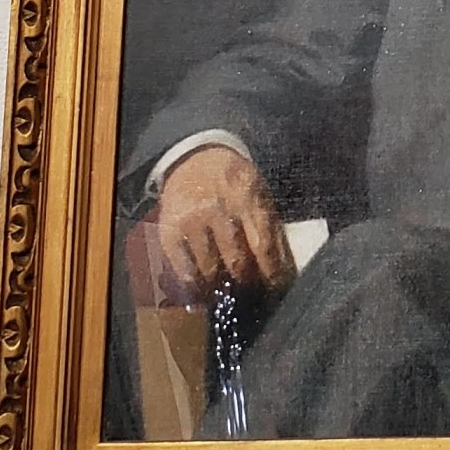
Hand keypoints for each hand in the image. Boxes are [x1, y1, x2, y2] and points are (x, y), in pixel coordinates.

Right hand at [154, 146, 291, 299]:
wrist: (195, 158)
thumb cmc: (233, 181)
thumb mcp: (258, 192)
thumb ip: (268, 225)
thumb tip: (280, 268)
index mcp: (247, 197)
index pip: (263, 244)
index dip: (272, 272)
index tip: (277, 288)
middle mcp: (218, 208)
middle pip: (237, 260)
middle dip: (248, 281)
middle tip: (252, 289)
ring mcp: (192, 221)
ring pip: (210, 269)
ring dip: (222, 285)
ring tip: (228, 290)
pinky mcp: (170, 231)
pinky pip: (184, 269)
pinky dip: (196, 284)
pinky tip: (204, 288)